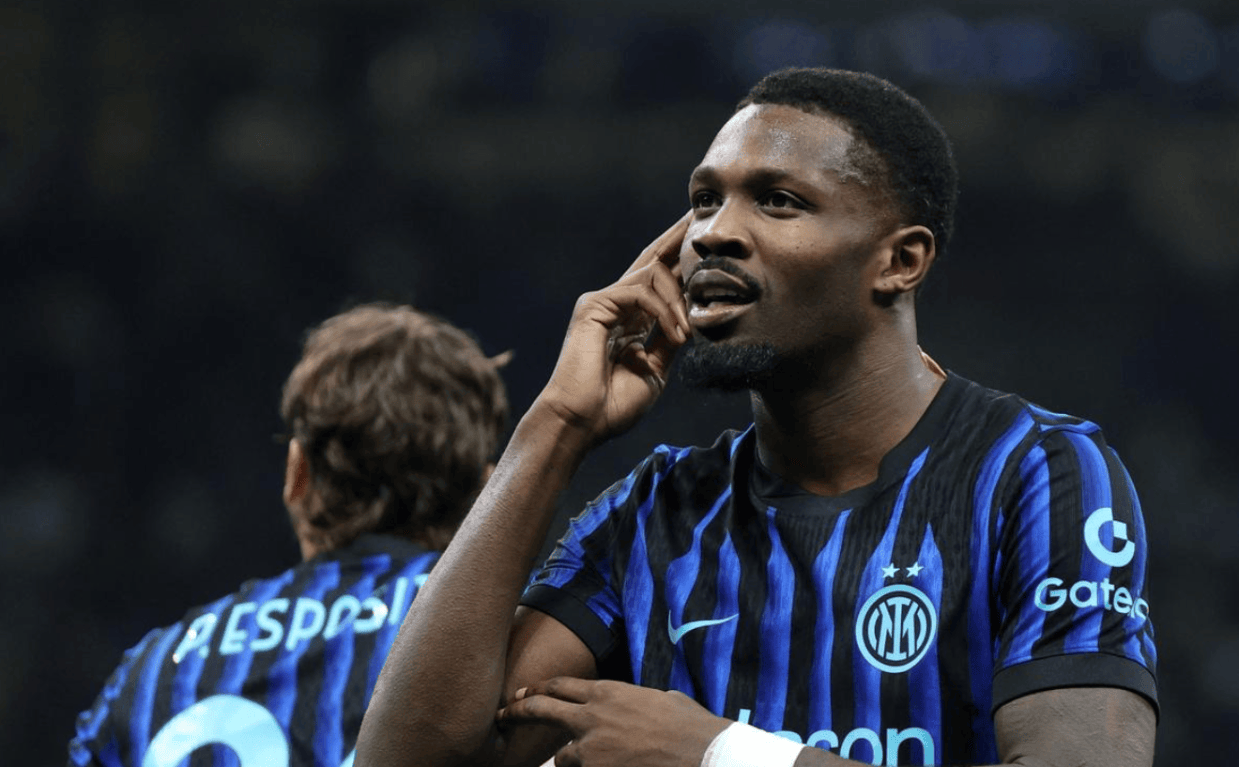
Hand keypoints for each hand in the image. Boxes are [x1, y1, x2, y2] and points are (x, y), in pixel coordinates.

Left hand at [498, 677, 728, 766]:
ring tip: (596, 761)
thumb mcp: (660, 699)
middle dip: (518, 711)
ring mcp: (592, 749)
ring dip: (572, 760)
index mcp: (609, 692)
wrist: (702, 753)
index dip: (539, 689)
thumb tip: (631, 706)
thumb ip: (633, 701)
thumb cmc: (689, 726)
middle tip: (503, 714)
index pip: (561, 686)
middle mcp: (593, 716)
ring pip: (563, 757)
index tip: (523, 694)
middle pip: (542, 709)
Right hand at [536, 213, 691, 446]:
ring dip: (678, 300)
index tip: (705, 243)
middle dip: (678, 237)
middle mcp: (615, 304)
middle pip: (651, 258)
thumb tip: (692, 319)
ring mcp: (602, 302)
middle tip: (700, 215)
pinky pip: (639, 291)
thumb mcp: (655, 370)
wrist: (582, 422)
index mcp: (630, 319)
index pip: (659, 279)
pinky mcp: (594, 306)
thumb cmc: (613, 405)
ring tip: (687, 332)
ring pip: (652, 273)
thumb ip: (670, 341)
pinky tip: (675, 333)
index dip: (681, 258)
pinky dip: (663, 310)